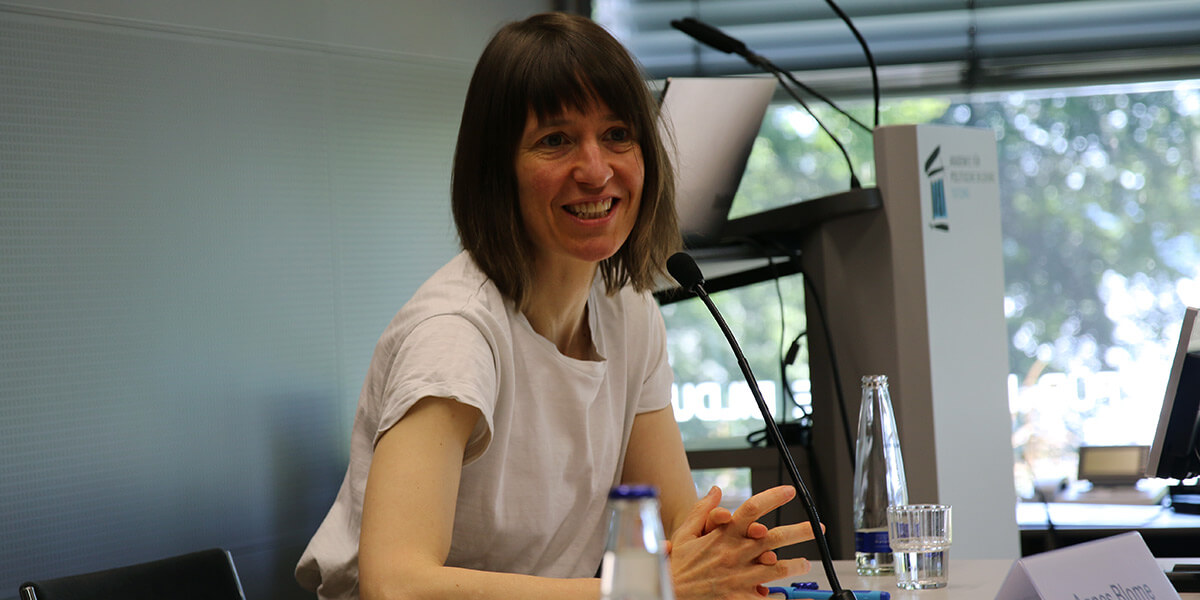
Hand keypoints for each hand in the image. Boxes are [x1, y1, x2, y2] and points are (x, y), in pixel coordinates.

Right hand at [667, 485, 817, 599]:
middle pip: (774, 537)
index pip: (752, 509)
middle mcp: (735, 554)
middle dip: (800, 530)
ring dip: (795, 564)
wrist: (672, 595)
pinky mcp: (739, 598)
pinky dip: (781, 598)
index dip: (773, 497)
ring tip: (805, 563)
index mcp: (723, 535)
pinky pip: (768, 598)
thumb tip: (715, 490)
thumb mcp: (685, 534)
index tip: (789, 491)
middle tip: (818, 528)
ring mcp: (739, 577)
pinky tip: (790, 596)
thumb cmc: (680, 566)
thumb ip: (702, 511)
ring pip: (777, 568)